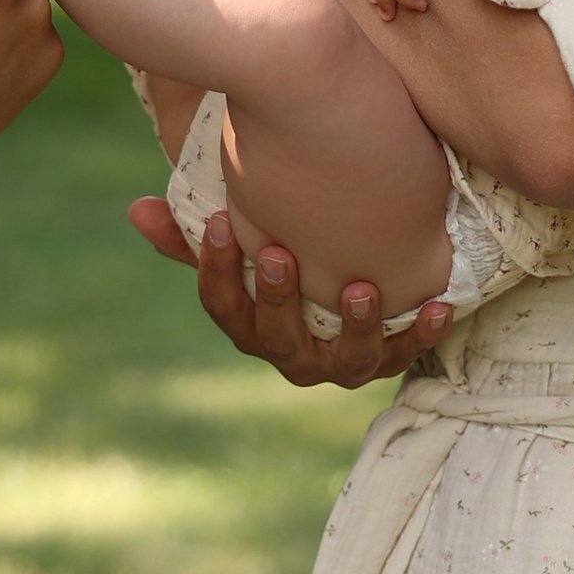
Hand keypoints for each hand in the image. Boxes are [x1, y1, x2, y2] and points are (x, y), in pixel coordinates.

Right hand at [126, 196, 451, 387]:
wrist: (351, 284)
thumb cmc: (286, 259)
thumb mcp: (241, 246)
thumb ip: (193, 234)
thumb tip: (135, 209)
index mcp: (249, 327)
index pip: (222, 306)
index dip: (216, 269)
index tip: (219, 221)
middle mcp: (291, 354)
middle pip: (276, 336)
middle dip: (278, 295)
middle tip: (278, 250)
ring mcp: (341, 364)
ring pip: (345, 357)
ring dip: (353, 325)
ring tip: (359, 288)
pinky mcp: (388, 359)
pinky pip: (406, 352)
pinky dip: (422, 332)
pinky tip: (438, 305)